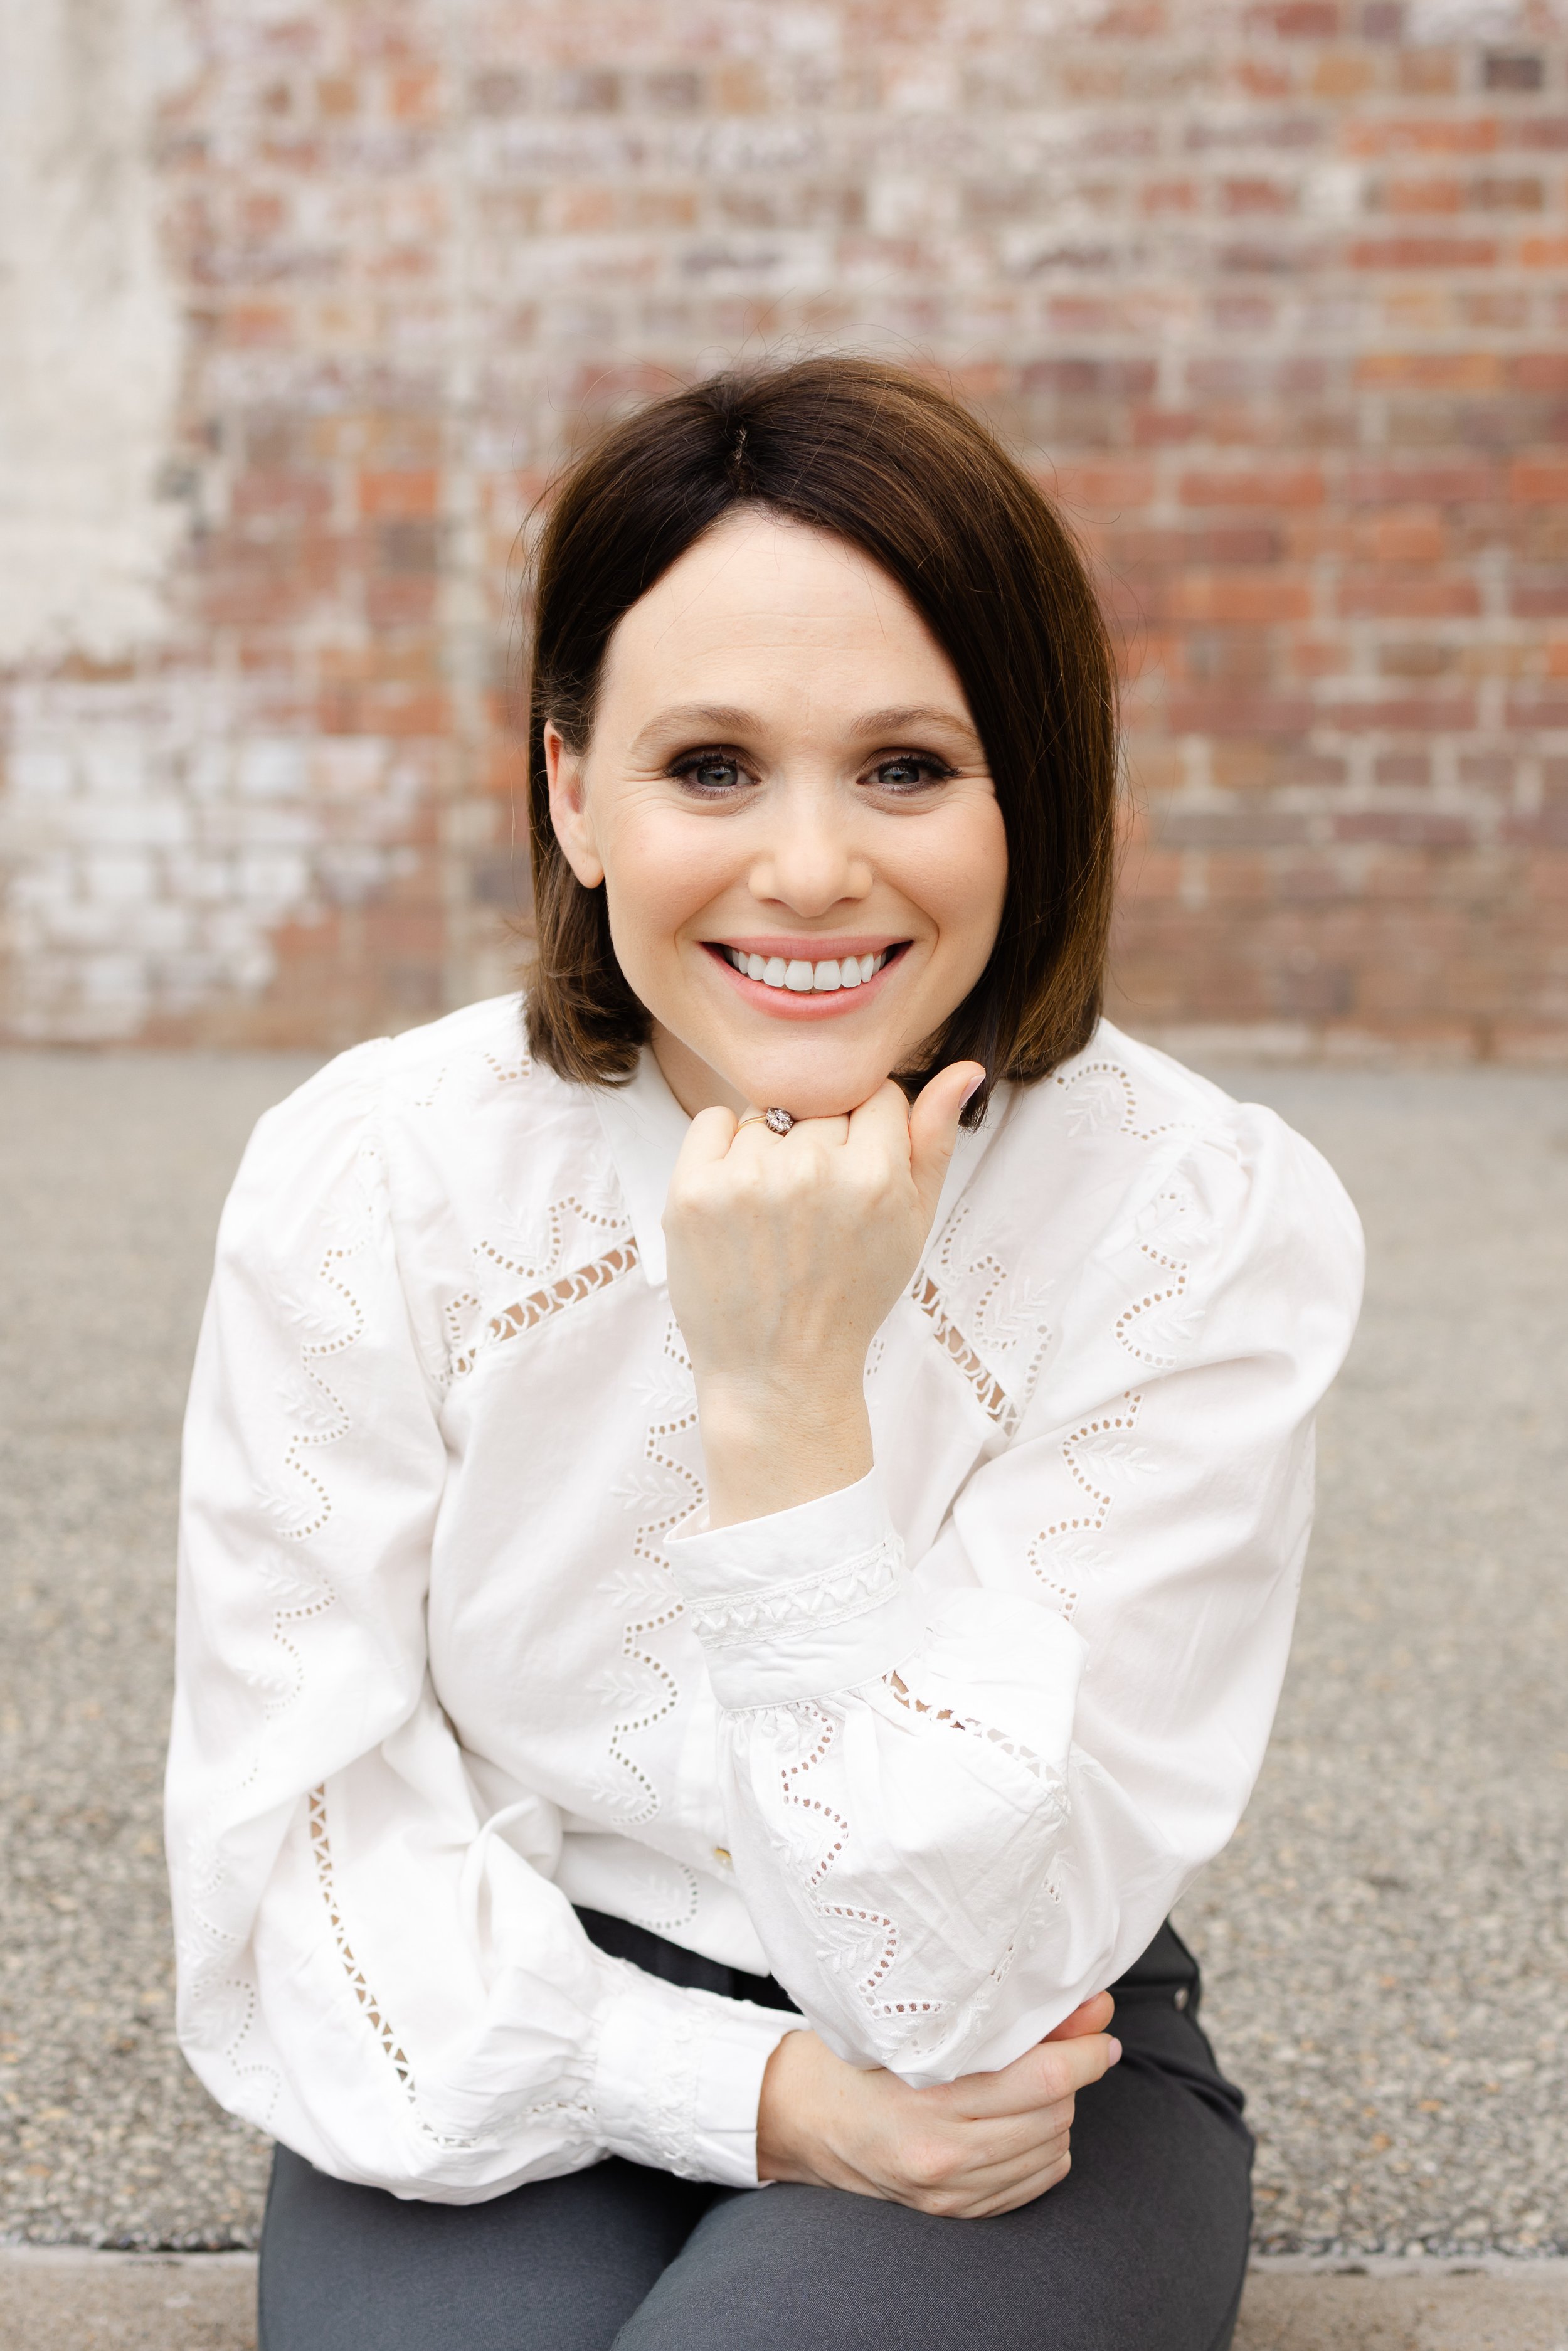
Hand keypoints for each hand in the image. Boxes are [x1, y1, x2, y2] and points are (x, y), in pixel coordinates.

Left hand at [663, 1063, 983, 1527]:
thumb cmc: (851, 1298)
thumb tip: (965, 1067)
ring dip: (772, 1151)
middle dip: (822, 1144)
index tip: (856, 1180)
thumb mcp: (912, 1224)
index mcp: (875, 1176)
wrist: (778, 1373)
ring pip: (768, 1116)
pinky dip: (723, 1150)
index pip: (878, 1094)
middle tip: (814, 1212)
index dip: (869, 1136)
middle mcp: (811, 1171)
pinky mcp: (693, 1192)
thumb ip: (935, 1140)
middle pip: (822, 1104)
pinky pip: (713, 1122)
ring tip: (776, 1217)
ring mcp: (746, 1180)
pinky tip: (738, 1203)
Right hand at [756, 1997, 1119, 2219]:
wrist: (806, 2117)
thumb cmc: (861, 2055)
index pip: (1043, 2080)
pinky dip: (1046, 2149)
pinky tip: (1024, 2122)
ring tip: (1037, 2082)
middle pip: (1054, 2115)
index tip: (1102, 2031)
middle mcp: (943, 2155)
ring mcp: (950, 2192)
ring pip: (1052, 2150)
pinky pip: (1035, 2183)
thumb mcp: (921, 2024)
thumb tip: (1094, 2010)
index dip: (1085, 2051)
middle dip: (1075, 2075)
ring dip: (1060, 2112)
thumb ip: (1011, 2019)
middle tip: (1069, 2047)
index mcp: (931, 2101)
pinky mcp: (956, 2212)